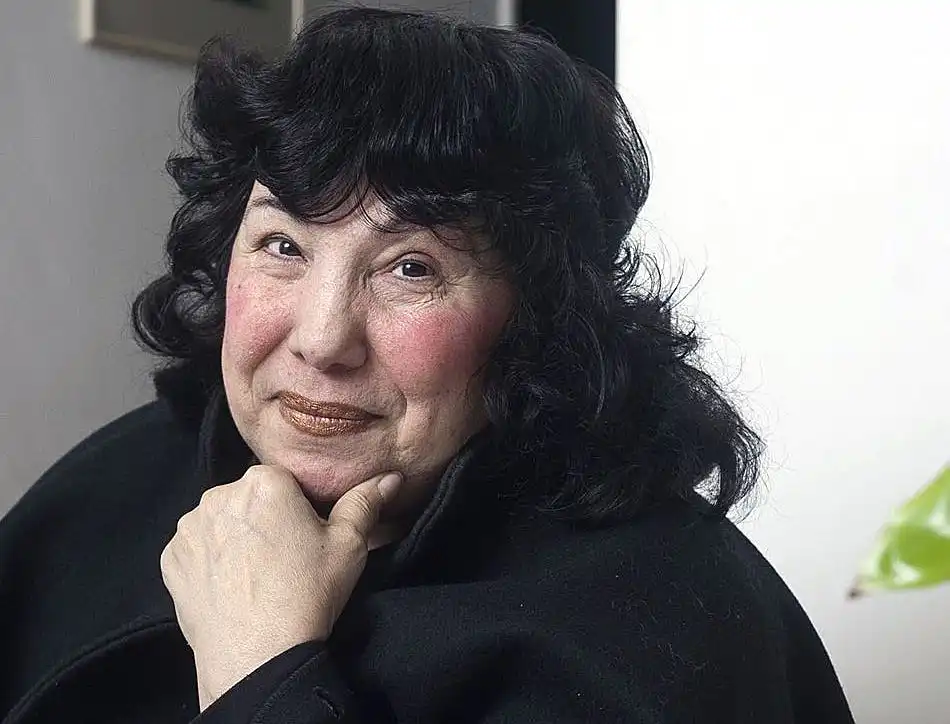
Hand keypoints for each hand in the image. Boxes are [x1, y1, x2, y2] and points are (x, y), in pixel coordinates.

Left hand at [160, 465, 401, 709]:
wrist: (257, 657)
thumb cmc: (307, 595)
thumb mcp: (349, 546)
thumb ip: (366, 502)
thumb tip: (390, 477)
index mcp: (265, 480)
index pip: (286, 480)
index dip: (301, 508)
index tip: (307, 537)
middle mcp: (220, 494)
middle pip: (250, 497)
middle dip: (266, 518)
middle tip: (286, 559)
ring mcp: (190, 526)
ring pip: (222, 520)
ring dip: (235, 536)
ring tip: (257, 574)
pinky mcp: (170, 558)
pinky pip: (196, 547)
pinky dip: (211, 560)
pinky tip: (232, 585)